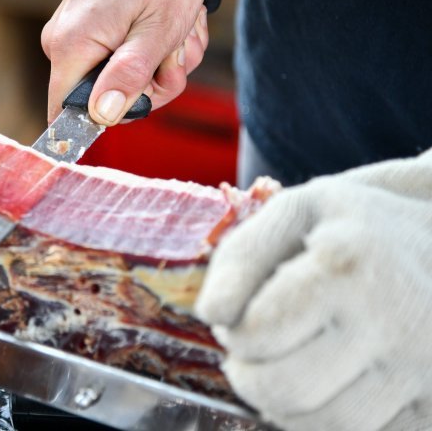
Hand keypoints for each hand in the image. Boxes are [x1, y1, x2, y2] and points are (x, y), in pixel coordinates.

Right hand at [41, 0, 227, 124]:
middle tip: (176, 55)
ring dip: (161, 62)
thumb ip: (129, 77)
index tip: (146, 97)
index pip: (68, 114)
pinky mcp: (91, 21)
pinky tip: (168, 20)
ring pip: (121, 76)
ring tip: (177, 28)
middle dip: (152, 84)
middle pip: (104, 98)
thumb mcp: (158, 30)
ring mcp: (76, 29)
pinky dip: (153, 44)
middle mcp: (63, 40)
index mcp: (70, 45)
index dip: (110, 118)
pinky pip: (122, 54)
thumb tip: (103, 117)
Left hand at [195, 151, 431, 430]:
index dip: (235, 333)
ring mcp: (426, 366)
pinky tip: (329, 386)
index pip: (259, 333)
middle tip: (254, 352)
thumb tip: (211, 315)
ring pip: (326, 427)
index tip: (241, 319)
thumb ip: (240, 257)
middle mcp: (394, 318)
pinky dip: (331, 423)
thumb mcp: (293, 212)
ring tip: (286, 369)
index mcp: (346, 263)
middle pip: (286, 389)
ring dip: (286, 407)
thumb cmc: (351, 227)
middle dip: (250, 377)